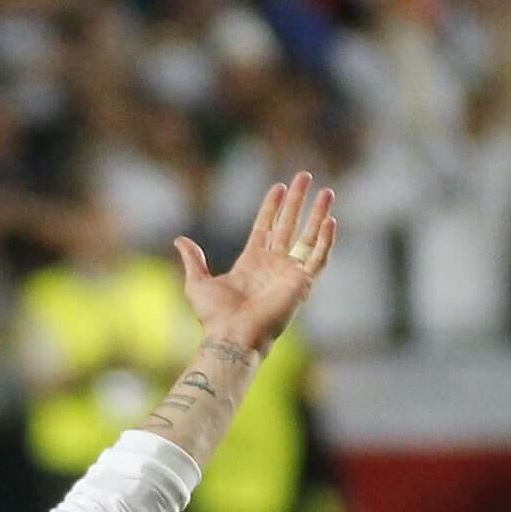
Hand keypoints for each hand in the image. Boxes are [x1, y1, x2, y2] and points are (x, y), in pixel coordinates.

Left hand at [173, 171, 335, 354]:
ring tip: (326, 191)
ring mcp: (289, 273)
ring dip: (318, 214)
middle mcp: (274, 265)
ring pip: (309, 236)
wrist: (232, 334)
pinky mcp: (302, 283)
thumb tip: (179, 240)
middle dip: (297, 200)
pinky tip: (330, 220)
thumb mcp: (197, 282)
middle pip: (289, 224)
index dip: (272, 206)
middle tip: (305, 176)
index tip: (278, 186)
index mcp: (252, 262)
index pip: (266, 226)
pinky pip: (319, 258)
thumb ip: (193, 259)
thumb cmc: (215, 315)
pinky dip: (326, 240)